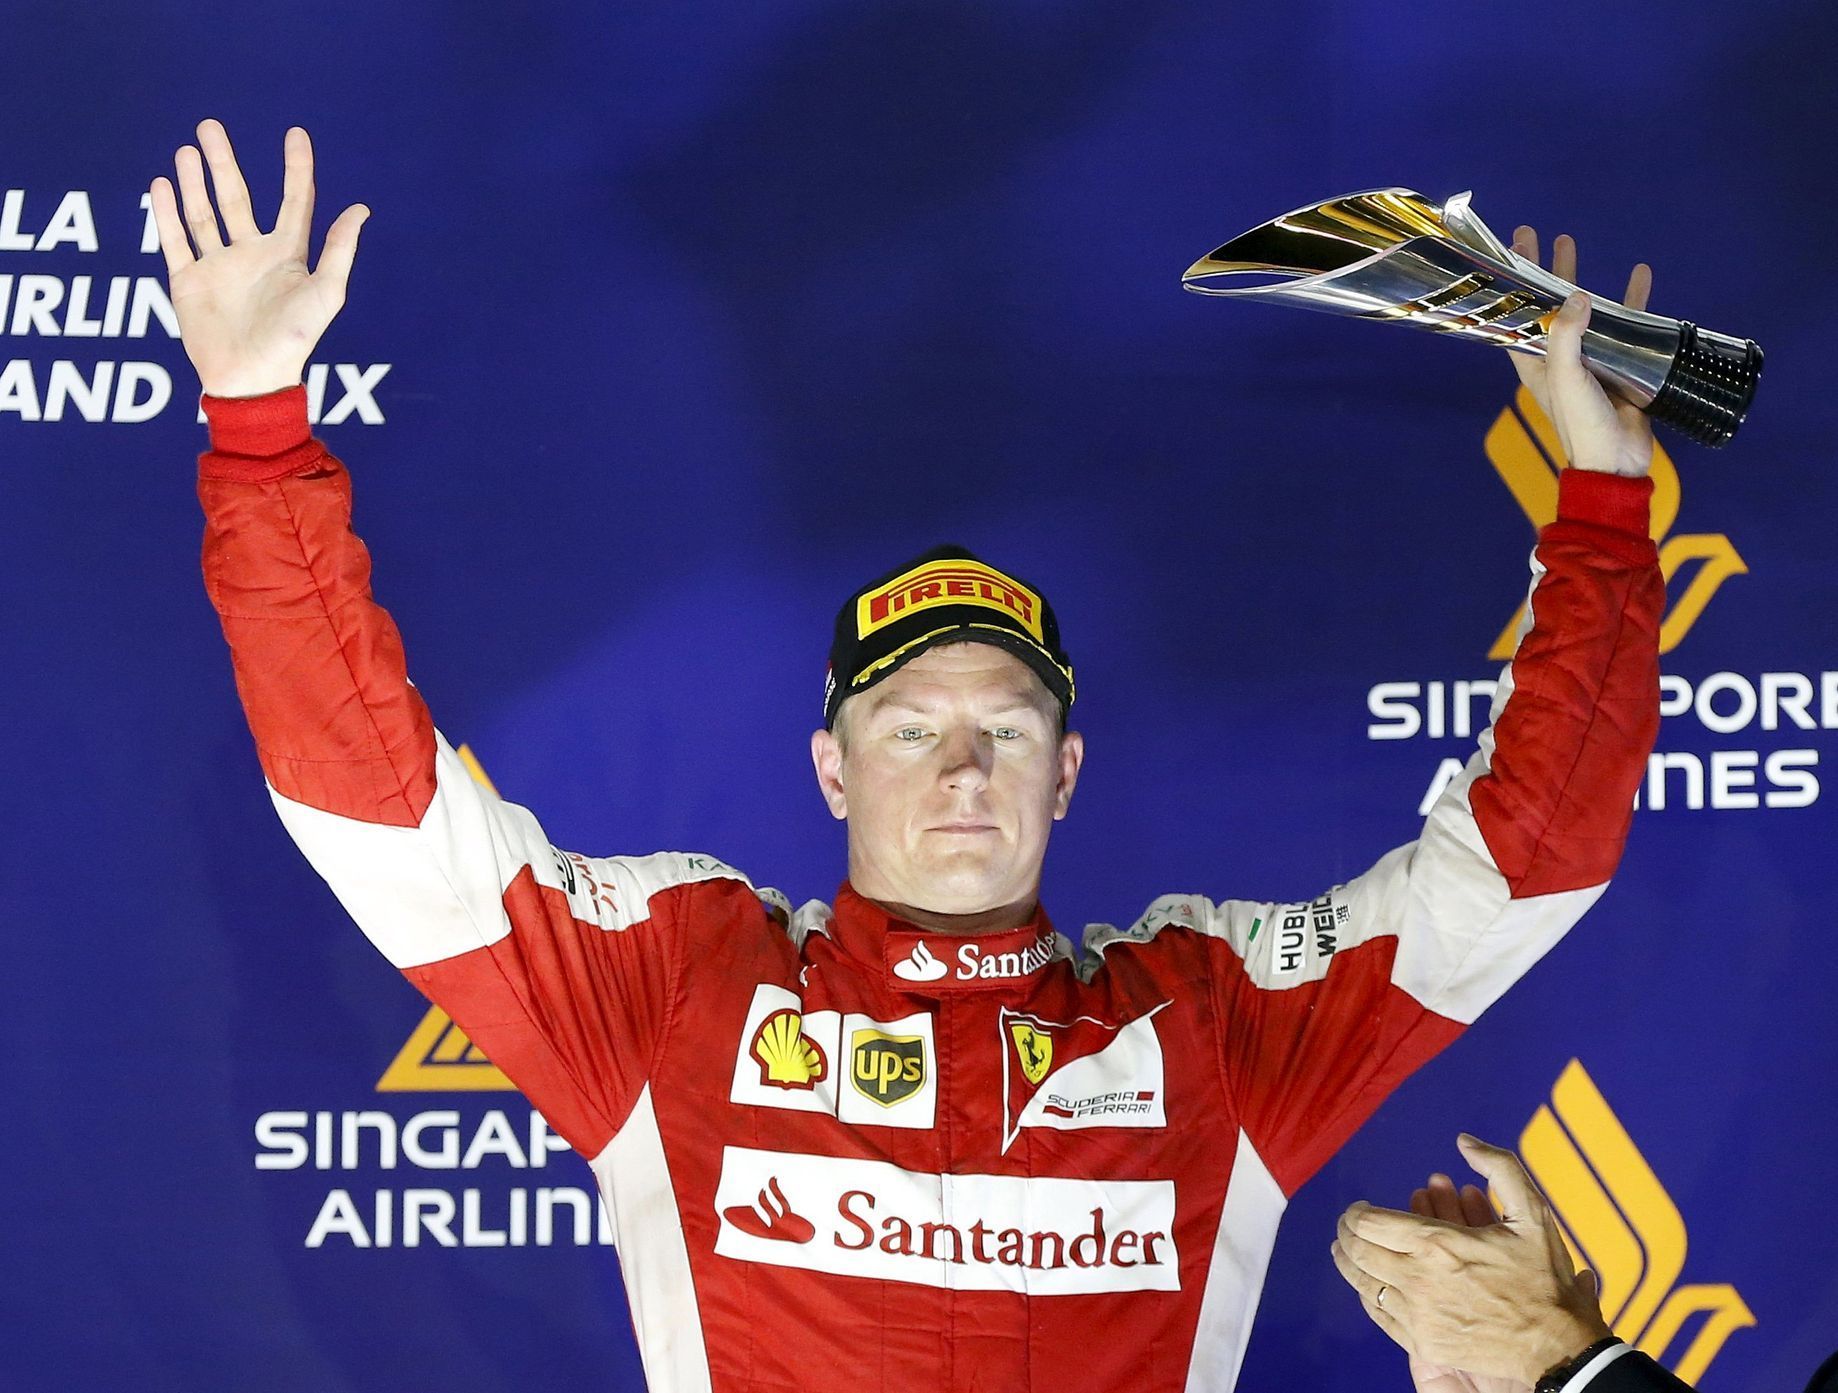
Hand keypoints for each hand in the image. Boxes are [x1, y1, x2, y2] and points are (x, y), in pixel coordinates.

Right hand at [150, 120, 368, 397]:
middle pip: (236, 198)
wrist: (251, 379)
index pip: (294, 202)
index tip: (296, 134)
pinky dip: (166, 214)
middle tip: (209, 126)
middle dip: (223, 162)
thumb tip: (361, 208)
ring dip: (194, 182)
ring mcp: (218, 268)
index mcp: (287, 257)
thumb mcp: (326, 293)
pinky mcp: (189, 283)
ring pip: (203, 215)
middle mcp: (251, 257)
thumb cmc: (295, 340)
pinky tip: (161, 184)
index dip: (296, 168)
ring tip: (186, 150)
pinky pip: (175, 242)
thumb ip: (340, 251)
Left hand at [1331, 1134, 1611, 1386]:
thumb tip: (1464, 1140)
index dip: (1355, 1211)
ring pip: (1363, 1284)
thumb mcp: (1533, 1213)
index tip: (1359, 1207)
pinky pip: (1380, 1315)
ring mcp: (1419, 1316)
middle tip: (1348, 1227)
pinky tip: (1369, 1286)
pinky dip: (1368, 1295)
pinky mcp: (1424, 1345)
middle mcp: (1419, 1280)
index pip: (1369, 1223)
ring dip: (1349, 1263)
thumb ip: (1499, 1167)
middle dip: (1347, 1234)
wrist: (1559, 1347)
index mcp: (1438, 1244)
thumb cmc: (1544, 1279)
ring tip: (1345, 1252)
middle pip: (1358, 1251)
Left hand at [1508, 228, 1654, 478]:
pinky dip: (1632, 300)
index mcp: (1535, 362)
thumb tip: (1576, 297)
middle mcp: (1558, 357)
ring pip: (1583, 308)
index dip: (1512, 285)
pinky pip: (1627, 325)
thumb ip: (1566, 338)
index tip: (1509, 253)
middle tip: (1536, 234)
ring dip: (1578, 277)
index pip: (1516, 315)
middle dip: (1540, 271)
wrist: (1617, 461)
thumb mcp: (1567, 378)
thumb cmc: (1582, 424)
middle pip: (1545, 304)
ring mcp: (1589, 359)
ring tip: (1571, 241)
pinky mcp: (1621, 364)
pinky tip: (1641, 273)